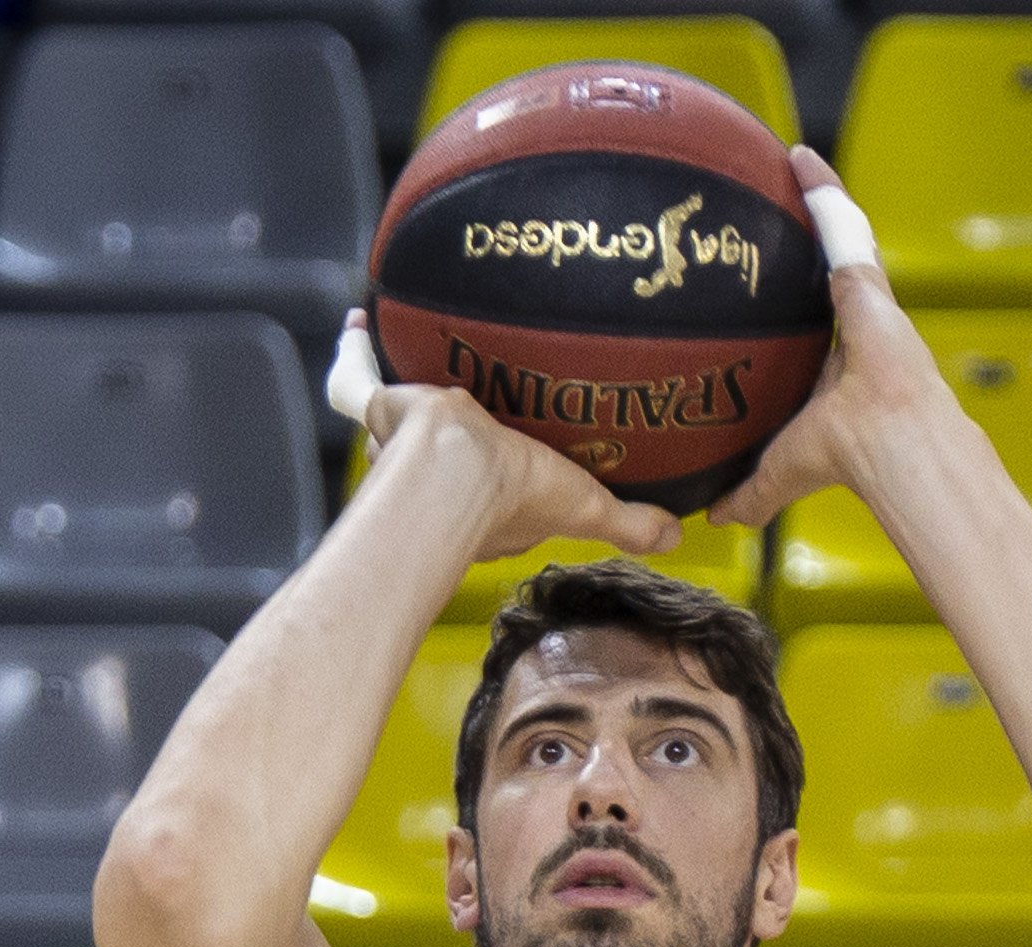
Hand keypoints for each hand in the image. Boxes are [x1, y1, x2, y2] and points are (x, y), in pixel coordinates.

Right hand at [334, 310, 683, 562]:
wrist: (453, 471)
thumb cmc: (514, 494)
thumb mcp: (587, 507)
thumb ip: (627, 521)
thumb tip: (677, 536)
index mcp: (486, 503)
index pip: (495, 482)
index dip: (511, 471)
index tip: (524, 455)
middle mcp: (440, 478)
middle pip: (447, 451)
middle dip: (453, 434)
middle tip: (475, 403)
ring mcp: (404, 447)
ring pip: (403, 424)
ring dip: (412, 398)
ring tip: (427, 359)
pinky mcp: (383, 409)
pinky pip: (358, 380)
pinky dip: (354, 355)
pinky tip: (358, 325)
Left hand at [704, 149, 953, 529]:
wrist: (889, 445)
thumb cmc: (846, 462)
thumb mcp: (782, 472)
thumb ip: (752, 491)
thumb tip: (715, 515)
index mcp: (838, 366)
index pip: (813, 324)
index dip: (792, 307)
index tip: (766, 288)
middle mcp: (855, 328)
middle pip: (825, 273)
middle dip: (803, 242)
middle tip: (767, 215)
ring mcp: (866, 302)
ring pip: (835, 239)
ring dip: (815, 203)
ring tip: (786, 164)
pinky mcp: (868, 283)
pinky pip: (840, 225)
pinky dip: (821, 191)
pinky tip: (796, 158)